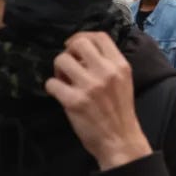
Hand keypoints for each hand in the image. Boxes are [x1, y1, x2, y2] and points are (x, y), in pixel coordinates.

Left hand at [45, 33, 151, 170]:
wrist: (120, 139)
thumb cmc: (120, 111)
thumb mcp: (123, 81)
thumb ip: (108, 65)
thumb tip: (81, 53)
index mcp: (121, 65)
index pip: (99, 36)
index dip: (82, 36)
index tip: (75, 47)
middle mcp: (106, 72)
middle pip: (78, 43)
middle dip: (68, 52)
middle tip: (69, 65)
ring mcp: (90, 86)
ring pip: (61, 60)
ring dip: (58, 70)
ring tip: (65, 81)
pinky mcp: (74, 101)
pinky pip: (51, 83)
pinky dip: (52, 88)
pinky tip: (61, 95)